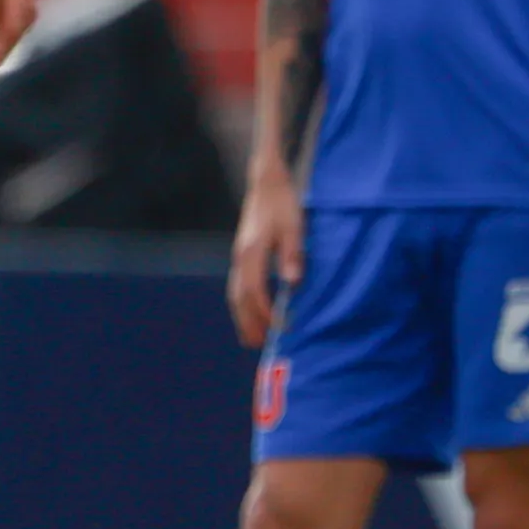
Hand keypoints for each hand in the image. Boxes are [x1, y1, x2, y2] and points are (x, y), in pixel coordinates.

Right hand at [228, 171, 303, 349]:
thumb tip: (292, 283)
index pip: (255, 291)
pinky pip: (237, 285)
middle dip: (247, 322)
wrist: (266, 183)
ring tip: (250, 336)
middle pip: (238, 298)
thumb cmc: (283, 203)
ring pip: (234, 293)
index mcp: (252, 253)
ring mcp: (238, 256)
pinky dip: (241, 303)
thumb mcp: (294, 226)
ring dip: (242, 316)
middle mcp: (240, 258)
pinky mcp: (241, 254)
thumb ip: (292, 255)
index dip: (266, 313)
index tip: (281, 327)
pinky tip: (250, 310)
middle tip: (258, 345)